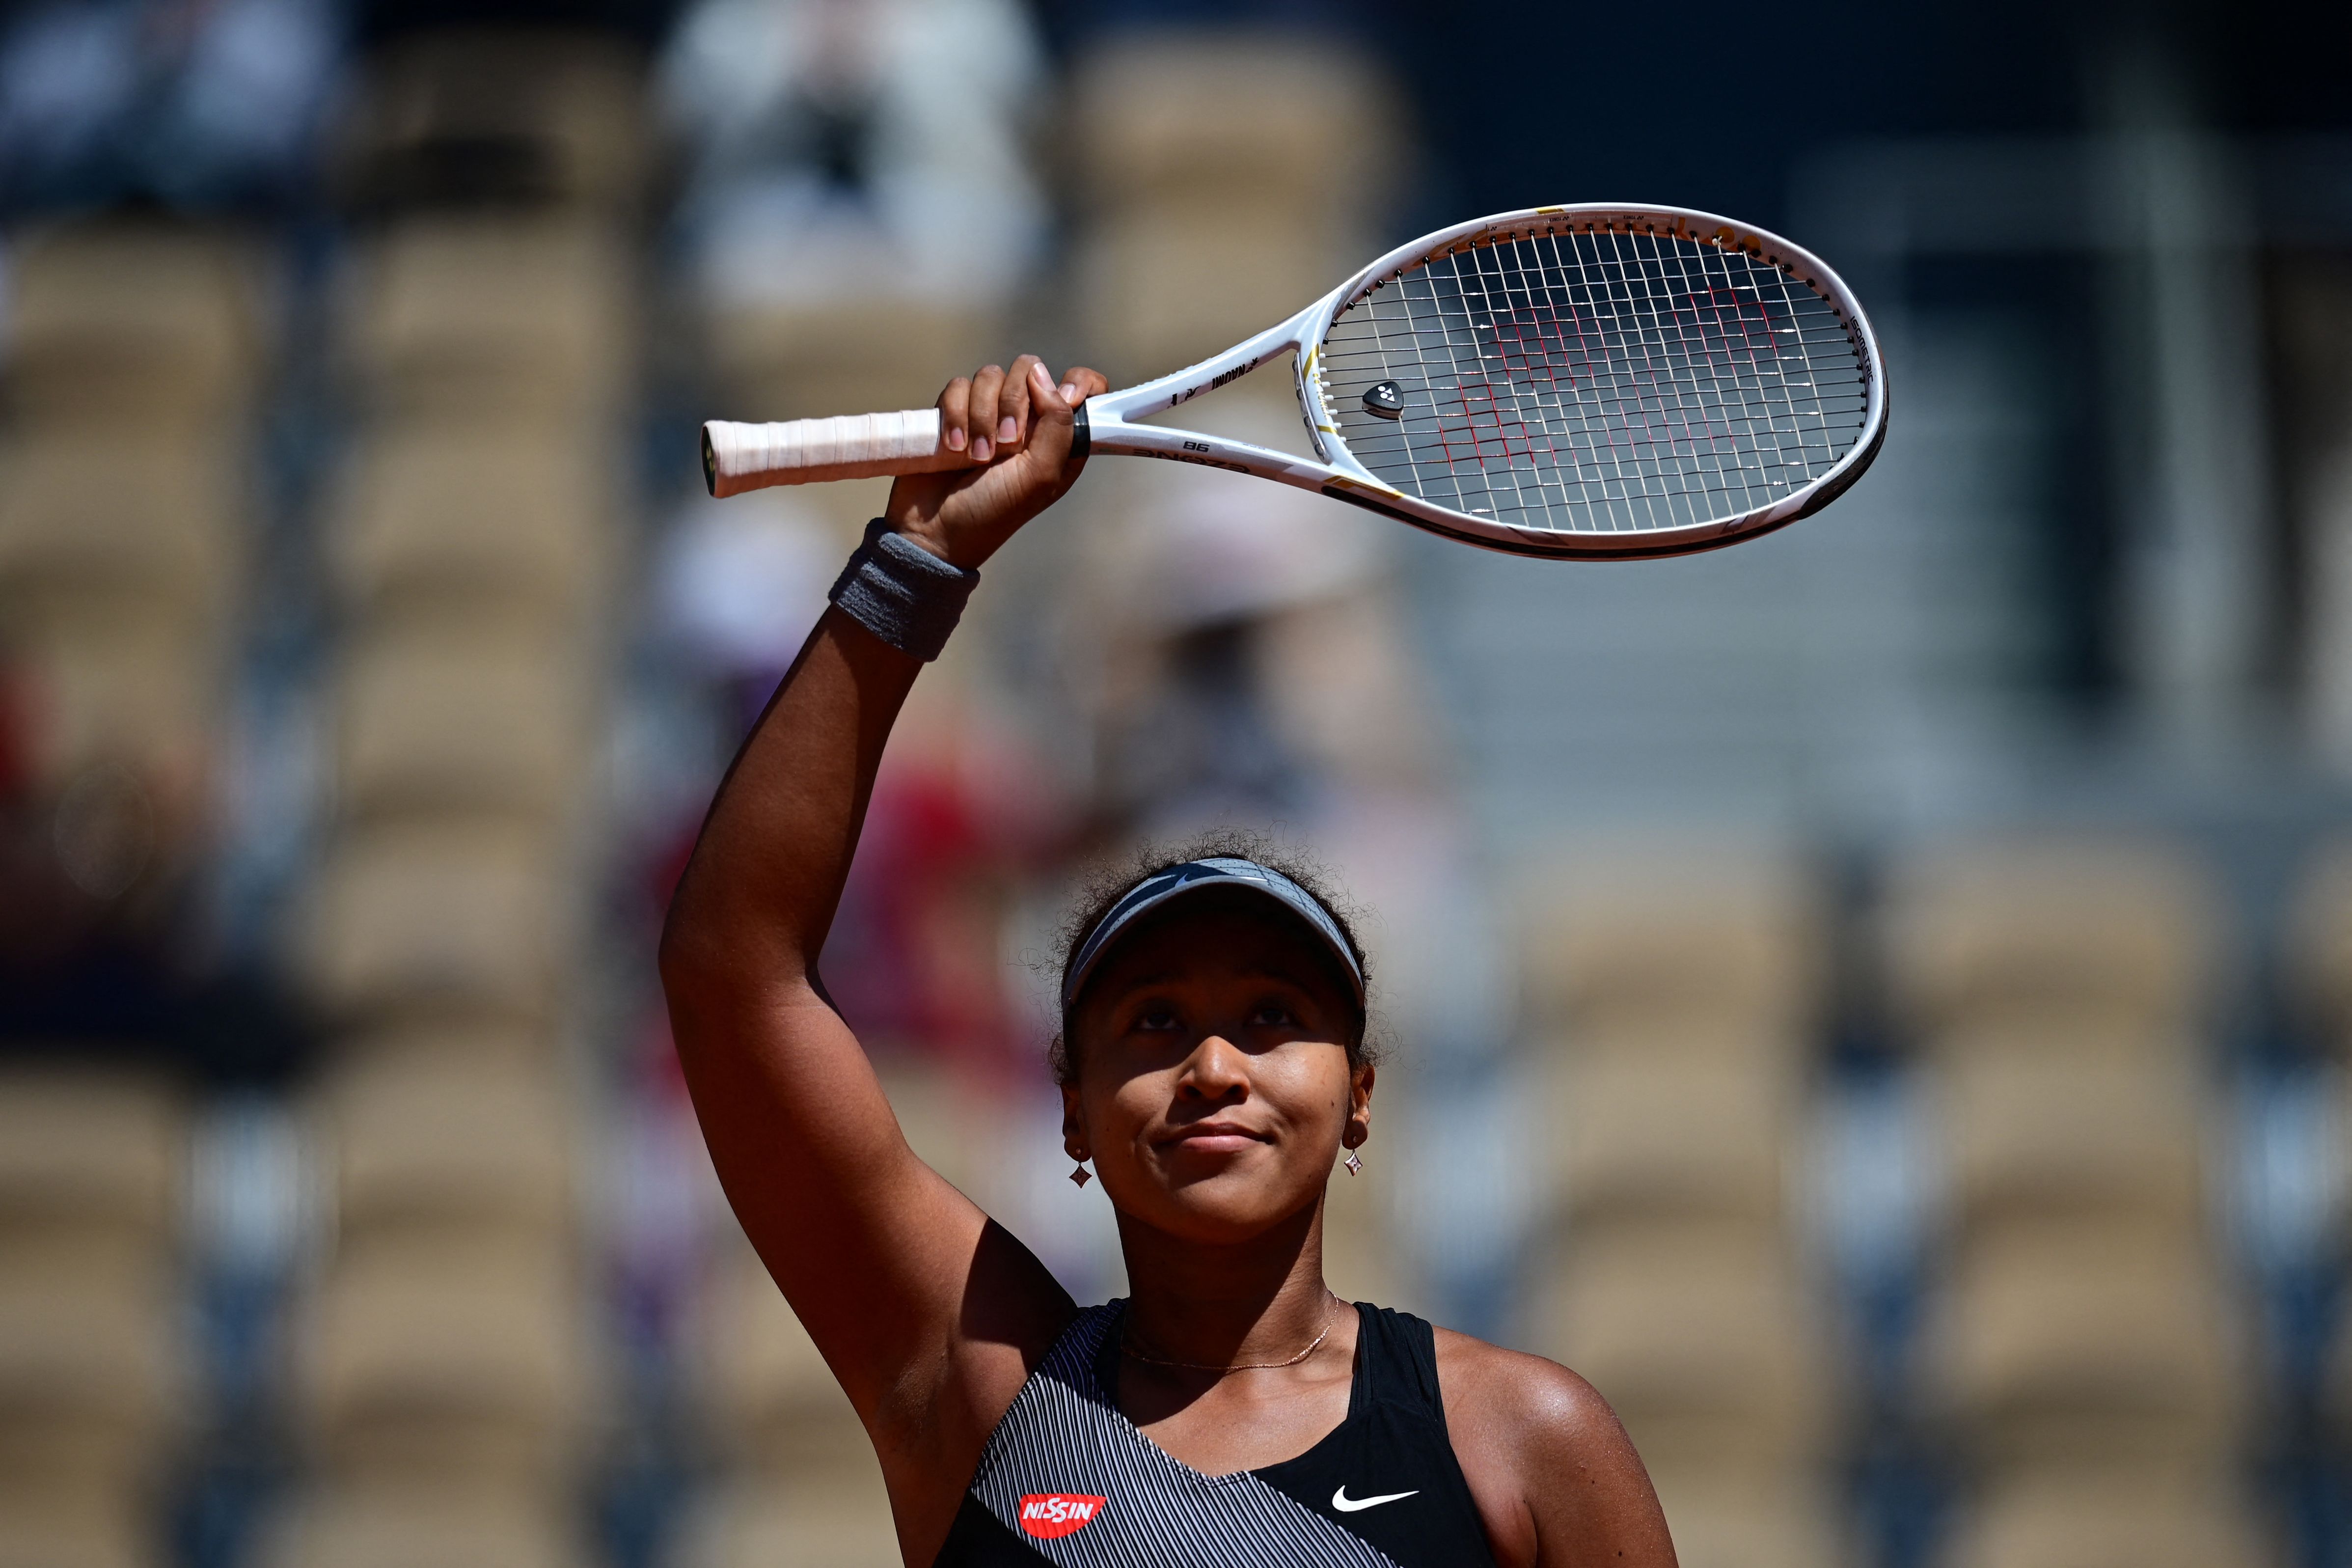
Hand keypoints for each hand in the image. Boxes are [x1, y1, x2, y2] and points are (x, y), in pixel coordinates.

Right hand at [883, 356, 1108, 570]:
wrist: (935, 529)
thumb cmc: (994, 511)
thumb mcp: (1041, 476)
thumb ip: (1057, 425)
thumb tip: (1042, 376)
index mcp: (1058, 437)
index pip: (1083, 387)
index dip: (1078, 382)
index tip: (1066, 396)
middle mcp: (1027, 420)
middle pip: (1030, 370)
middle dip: (1014, 403)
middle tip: (1006, 443)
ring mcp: (989, 413)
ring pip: (990, 375)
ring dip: (981, 415)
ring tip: (975, 455)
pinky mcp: (956, 411)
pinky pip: (958, 386)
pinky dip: (955, 414)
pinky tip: (952, 446)